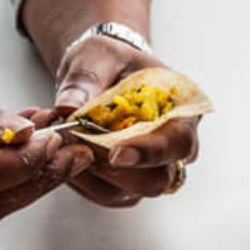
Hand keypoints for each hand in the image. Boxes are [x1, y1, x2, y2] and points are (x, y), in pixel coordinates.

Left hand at [43, 35, 199, 206]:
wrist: (102, 73)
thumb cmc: (111, 62)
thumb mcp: (98, 55)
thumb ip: (87, 77)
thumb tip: (70, 106)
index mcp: (181, 112)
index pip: (177, 143)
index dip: (148, 153)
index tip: (115, 154)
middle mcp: (173, 147)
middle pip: (158, 180)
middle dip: (115, 169)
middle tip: (79, 144)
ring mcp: (152, 169)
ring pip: (131, 193)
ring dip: (94, 175)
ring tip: (67, 145)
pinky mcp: (128, 182)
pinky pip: (108, 195)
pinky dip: (84, 181)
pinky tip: (67, 155)